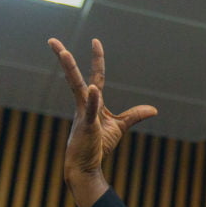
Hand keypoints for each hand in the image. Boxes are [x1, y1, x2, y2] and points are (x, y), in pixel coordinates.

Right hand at [48, 38, 156, 206]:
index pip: (96, 76)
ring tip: (64, 53)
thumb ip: (134, 116)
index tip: (95, 41)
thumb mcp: (119, 127)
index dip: (97, 59)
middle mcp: (83, 104)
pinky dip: (93, 100)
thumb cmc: (98, 147)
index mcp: (91, 103)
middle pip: (75, 77)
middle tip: (52, 40)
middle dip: (65, 59)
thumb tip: (153, 109)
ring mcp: (82, 114)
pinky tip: (94, 89)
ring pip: (76, 88)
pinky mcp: (86, 127)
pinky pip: (89, 111)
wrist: (86, 166)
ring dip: (69, 70)